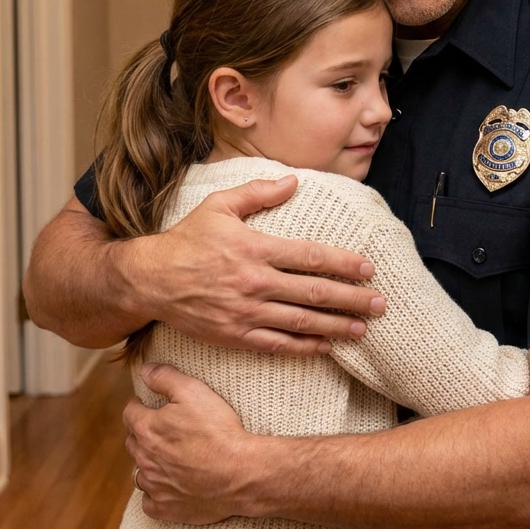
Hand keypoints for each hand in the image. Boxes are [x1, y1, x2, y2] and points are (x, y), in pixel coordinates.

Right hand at [113, 175, 385, 355]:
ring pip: (301, 323)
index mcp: (255, 249)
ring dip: (336, 327)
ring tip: (363, 329)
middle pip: (314, 294)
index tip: (368, 268)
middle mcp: (255, 283)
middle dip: (352, 300)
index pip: (311, 257)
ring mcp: (246, 313)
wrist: (149, 280)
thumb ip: (258, 193)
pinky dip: (304, 347)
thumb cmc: (186, 239)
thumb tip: (294, 181)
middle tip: (380, 304)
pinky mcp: (235, 335)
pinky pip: (277, 345)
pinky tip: (326, 347)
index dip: (343, 264)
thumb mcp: (218, 206)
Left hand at [125, 363, 254, 523]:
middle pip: (133, 442)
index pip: (130, 413)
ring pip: (140, 472)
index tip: (149, 404)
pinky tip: (170, 486)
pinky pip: (149, 501)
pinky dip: (156, 493)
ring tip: (167, 458)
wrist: (241, 473)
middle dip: (143, 434)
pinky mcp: (166, 508)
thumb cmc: (219, 431)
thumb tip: (144, 369)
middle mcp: (144, 458)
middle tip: (163, 429)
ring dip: (149, 464)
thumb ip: (165, 377)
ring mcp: (154, 486)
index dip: (139, 406)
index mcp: (147, 429)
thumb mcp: (194, 391)